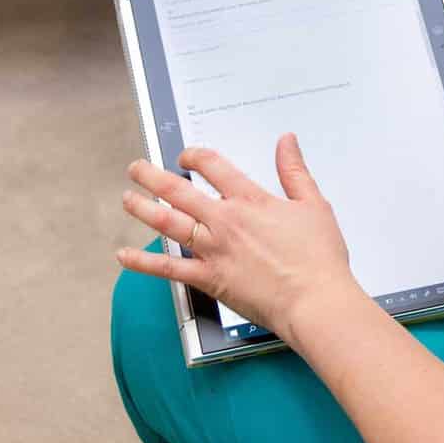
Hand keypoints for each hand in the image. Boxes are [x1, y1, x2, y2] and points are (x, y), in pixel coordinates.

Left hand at [118, 135, 355, 350]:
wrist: (314, 301)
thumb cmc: (318, 259)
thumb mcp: (313, 205)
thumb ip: (295, 171)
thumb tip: (287, 141)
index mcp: (249, 200)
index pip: (212, 166)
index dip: (194, 157)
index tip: (186, 157)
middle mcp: (224, 221)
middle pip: (178, 190)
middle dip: (152, 176)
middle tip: (137, 169)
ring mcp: (213, 250)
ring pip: (167, 223)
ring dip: (142, 209)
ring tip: (128, 199)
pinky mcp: (208, 279)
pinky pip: (168, 269)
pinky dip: (143, 262)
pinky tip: (124, 255)